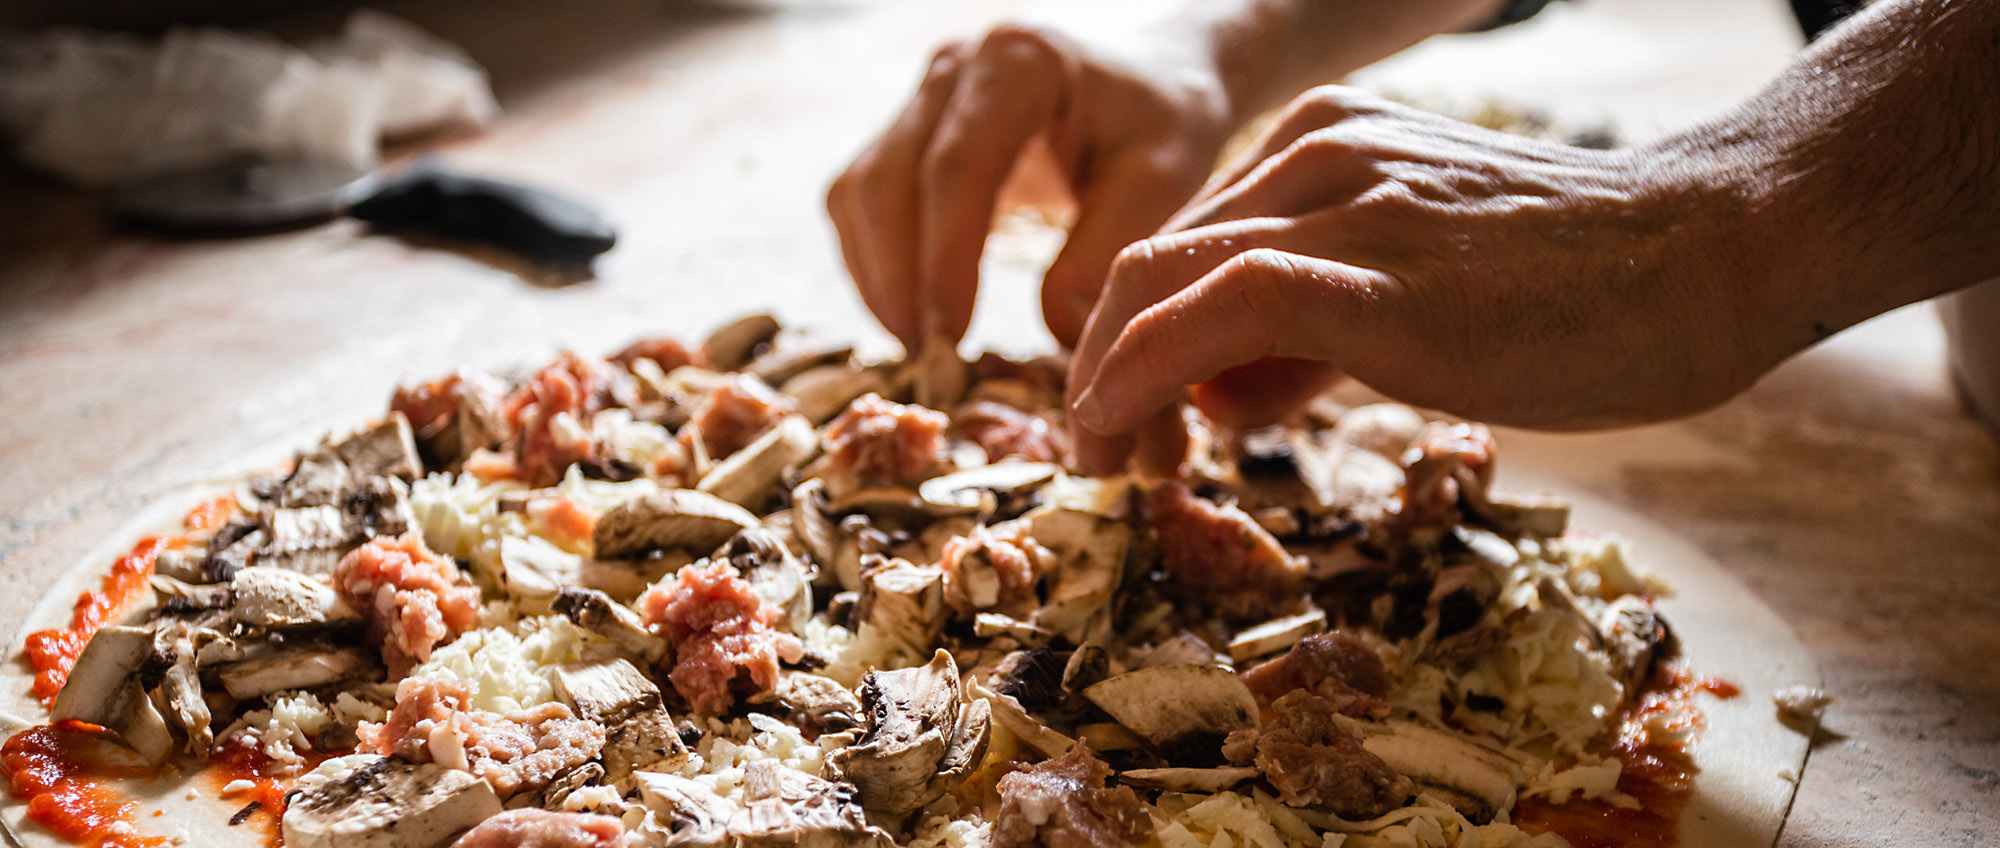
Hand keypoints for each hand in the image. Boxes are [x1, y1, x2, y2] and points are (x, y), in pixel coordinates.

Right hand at [827, 22, 1236, 348]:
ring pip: (858, 191)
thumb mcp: (1163, 178)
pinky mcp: (904, 130)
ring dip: (879, 277)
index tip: (949, 337)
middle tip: (930, 359)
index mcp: (1018, 63)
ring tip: (920, 346)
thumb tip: (1054, 333)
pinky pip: (861, 200)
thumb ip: (1107, 249)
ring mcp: (920, 96)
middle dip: (898, 279)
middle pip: (887, 180)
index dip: (942, 258)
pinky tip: (914, 313)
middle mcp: (953, 69)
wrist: (1154, 75)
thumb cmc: (1162, 123)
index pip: (956, 166)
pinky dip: (877, 263)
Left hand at [1065, 86, 1794, 474]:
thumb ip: (1310, 335)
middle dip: (1098, 360)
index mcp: (1324, 146)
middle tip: (1094, 449)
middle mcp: (1318, 156)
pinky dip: (1144, 366)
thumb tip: (1218, 401)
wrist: (1712, 254)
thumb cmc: (1578, 287)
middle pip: (1150, 257)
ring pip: (1162, 277)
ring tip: (1101, 458)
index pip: (1185, 242)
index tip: (1121, 415)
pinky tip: (1116, 426)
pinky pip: (1220, 307)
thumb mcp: (1412, 296)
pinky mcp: (1382, 278)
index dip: (1130, 335)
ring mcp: (1350, 208)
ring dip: (1104, 377)